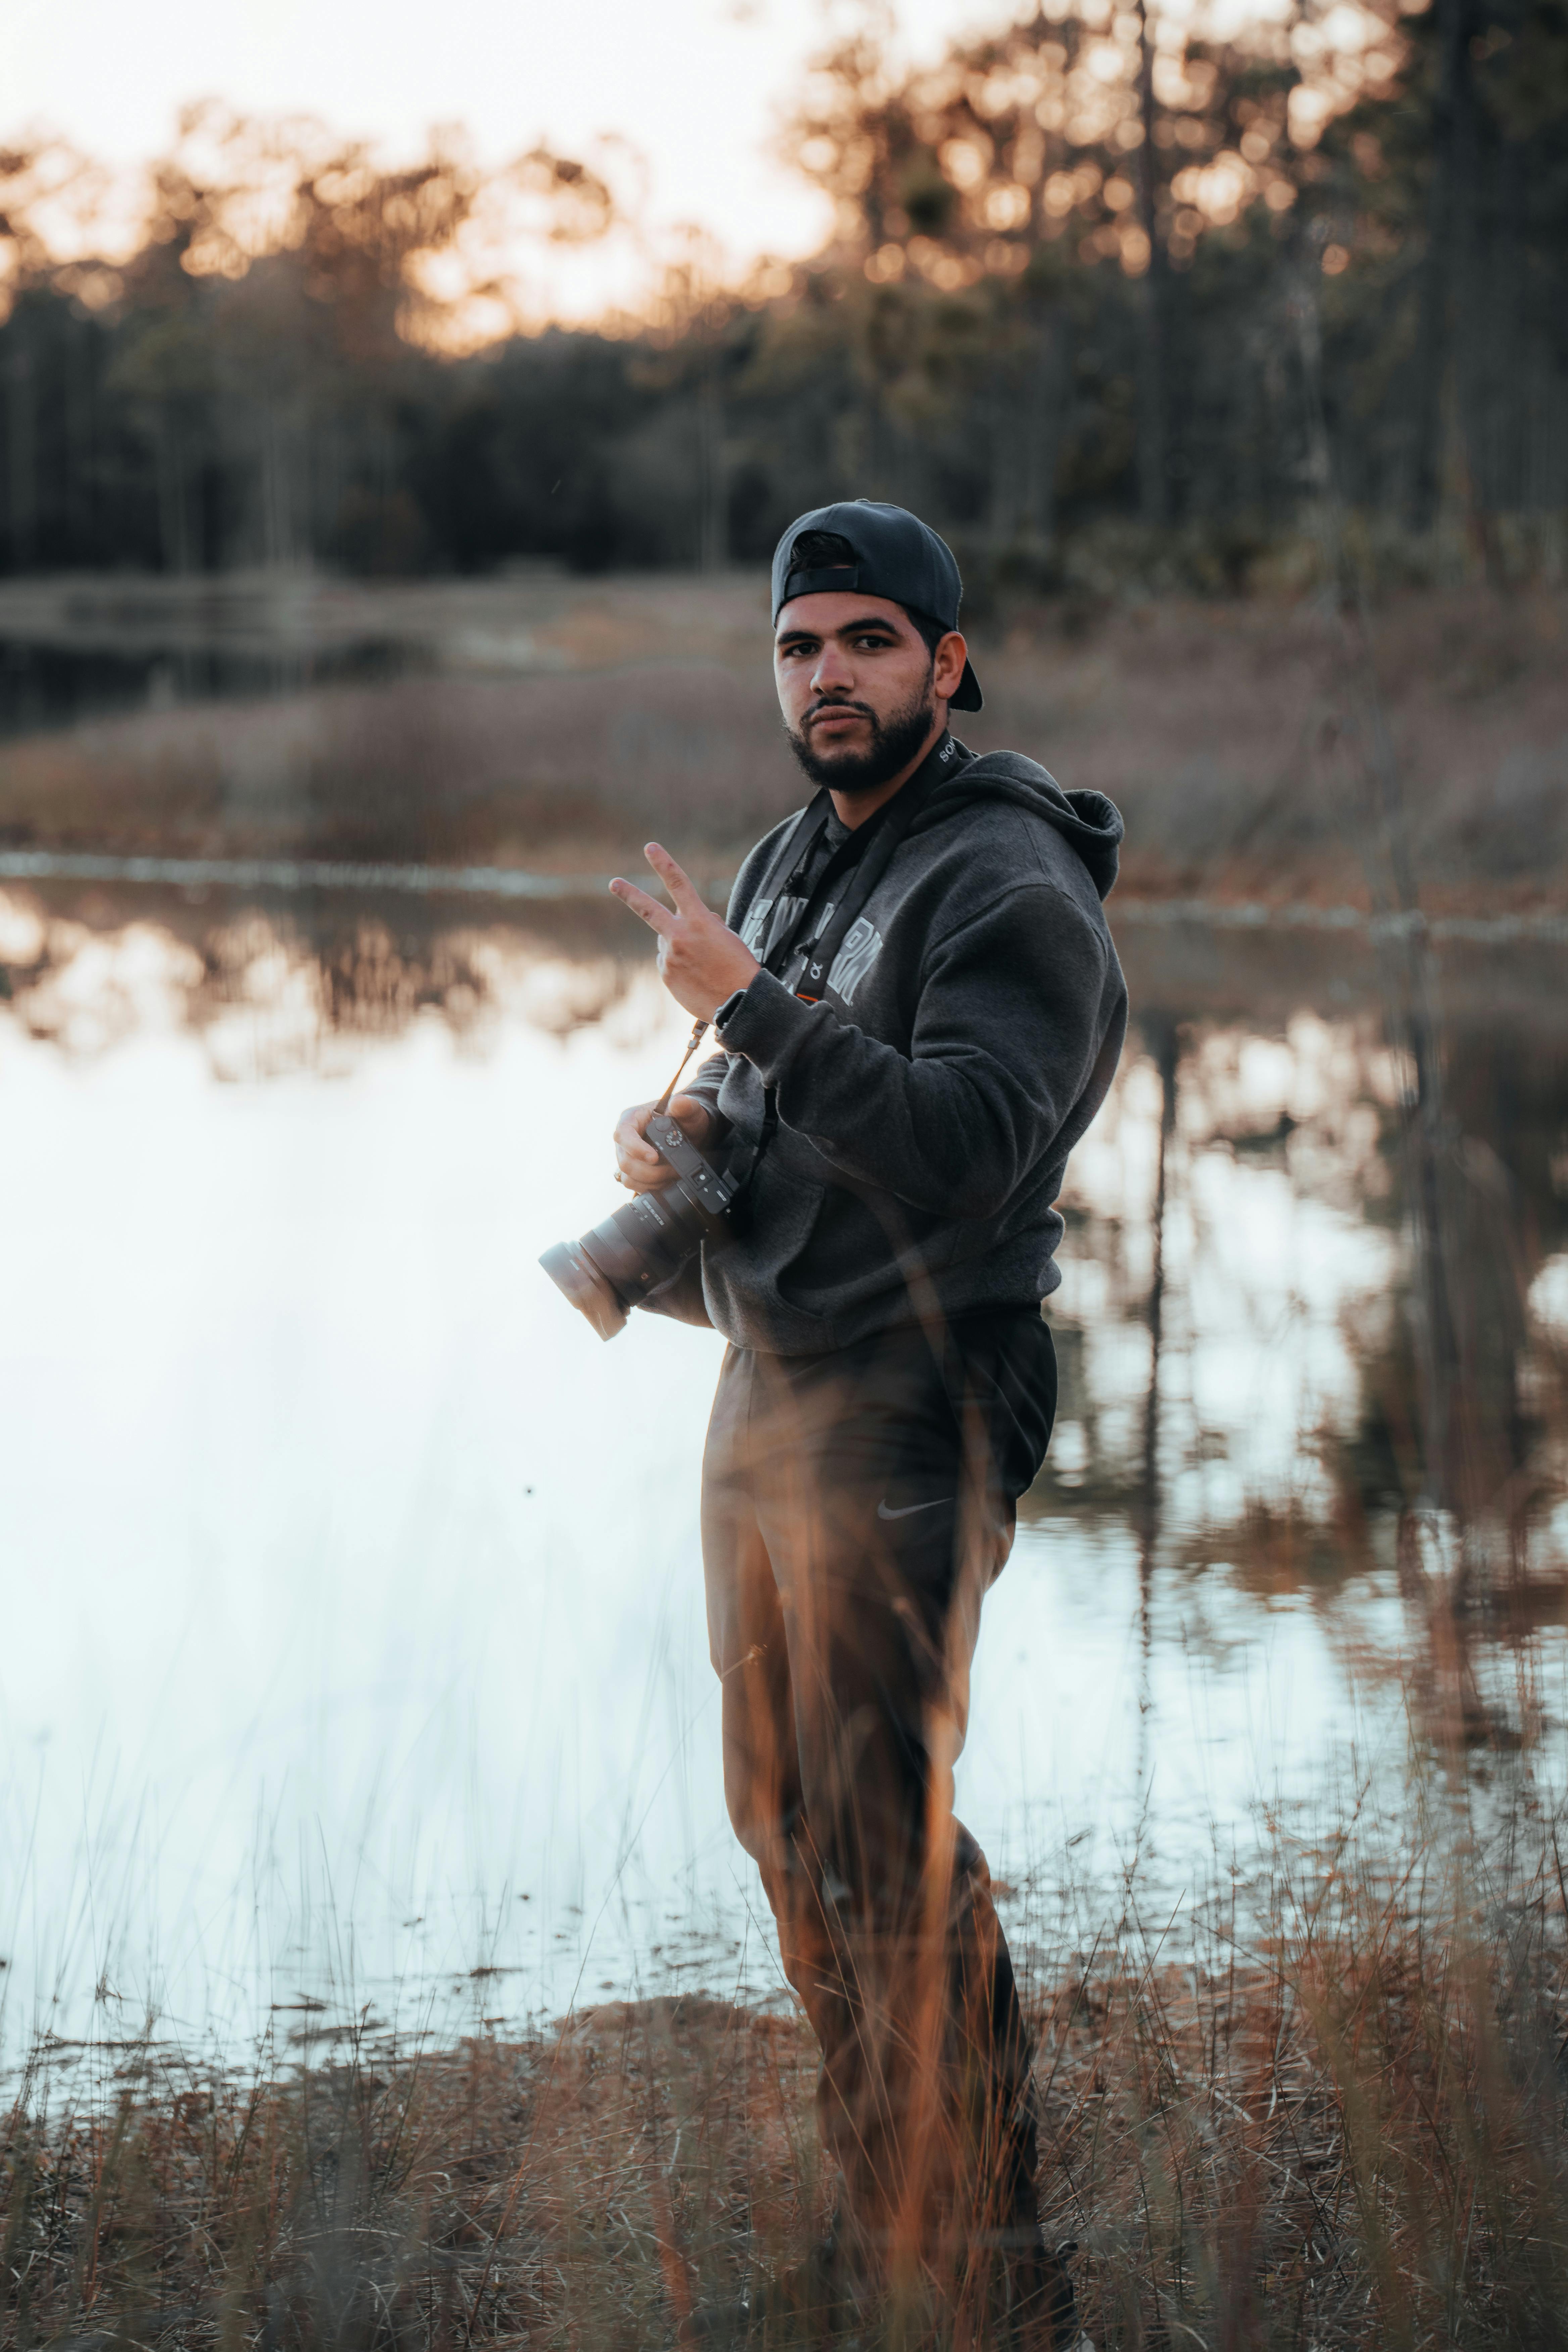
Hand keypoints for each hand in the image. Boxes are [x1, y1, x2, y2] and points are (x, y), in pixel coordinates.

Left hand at [609, 844, 759, 1020]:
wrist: (740, 1004)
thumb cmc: (739, 969)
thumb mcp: (727, 938)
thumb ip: (705, 924)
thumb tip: (687, 923)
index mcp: (699, 922)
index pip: (679, 884)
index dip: (664, 863)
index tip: (650, 848)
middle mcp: (679, 937)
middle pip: (648, 909)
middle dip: (629, 894)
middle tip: (613, 883)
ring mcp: (669, 957)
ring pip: (667, 943)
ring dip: (679, 948)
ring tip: (702, 965)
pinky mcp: (666, 976)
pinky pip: (669, 964)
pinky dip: (680, 967)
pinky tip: (697, 977)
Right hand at [613, 1093, 716, 1193]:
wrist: (688, 1133)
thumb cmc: (684, 1119)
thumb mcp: (689, 1111)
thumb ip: (685, 1107)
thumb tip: (680, 1103)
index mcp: (631, 1119)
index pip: (623, 1134)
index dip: (636, 1148)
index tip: (654, 1158)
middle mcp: (624, 1139)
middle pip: (625, 1162)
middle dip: (651, 1171)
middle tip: (672, 1170)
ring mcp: (626, 1156)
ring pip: (628, 1177)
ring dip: (652, 1181)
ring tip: (671, 1175)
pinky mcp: (632, 1171)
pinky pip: (634, 1185)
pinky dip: (650, 1187)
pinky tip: (665, 1181)